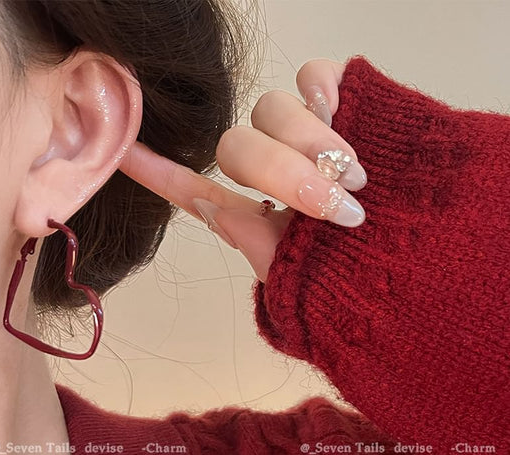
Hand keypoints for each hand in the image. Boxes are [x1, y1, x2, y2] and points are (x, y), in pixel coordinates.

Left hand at [118, 59, 366, 281]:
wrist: (422, 270)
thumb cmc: (362, 285)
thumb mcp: (303, 281)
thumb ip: (254, 247)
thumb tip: (210, 204)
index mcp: (258, 213)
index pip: (197, 188)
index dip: (159, 172)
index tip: (122, 154)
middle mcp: (275, 171)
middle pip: (238, 145)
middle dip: (281, 173)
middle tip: (331, 205)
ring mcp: (308, 140)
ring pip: (273, 108)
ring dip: (311, 143)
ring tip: (356, 175)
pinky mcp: (347, 111)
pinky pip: (317, 77)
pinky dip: (324, 88)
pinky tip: (341, 110)